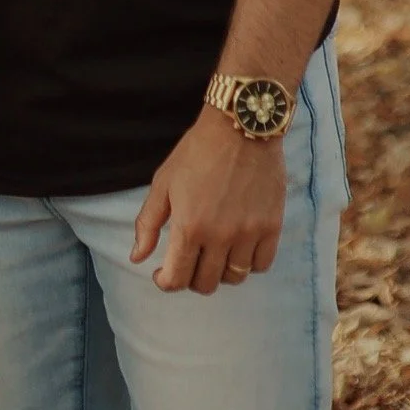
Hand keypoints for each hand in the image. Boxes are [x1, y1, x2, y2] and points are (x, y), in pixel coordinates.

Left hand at [131, 108, 286, 292]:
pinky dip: (248, 264)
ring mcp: (248, 233)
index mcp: (189, 226)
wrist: (240, 126)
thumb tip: (137, 257)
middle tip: (188, 261)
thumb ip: (148, 223)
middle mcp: (219, 236)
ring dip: (219, 272)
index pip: (176, 279)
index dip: (165, 282)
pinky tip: (238, 248)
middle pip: (205, 284)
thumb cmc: (197, 151)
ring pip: (234, 278)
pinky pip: (261, 265)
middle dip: (191, 278)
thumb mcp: (163, 182)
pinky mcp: (272, 226)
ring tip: (212, 253)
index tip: (162, 274)